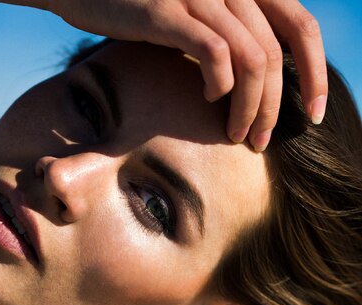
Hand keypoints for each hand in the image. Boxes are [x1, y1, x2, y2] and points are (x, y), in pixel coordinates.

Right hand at [0, 0, 328, 150]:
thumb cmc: (138, 6)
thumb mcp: (195, 15)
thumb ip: (229, 36)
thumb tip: (257, 86)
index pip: (301, 27)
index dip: (314, 73)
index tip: (313, 113)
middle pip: (277, 54)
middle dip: (276, 107)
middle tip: (261, 141)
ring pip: (252, 58)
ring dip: (250, 107)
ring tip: (237, 135)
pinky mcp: (168, 10)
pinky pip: (214, 52)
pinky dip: (220, 84)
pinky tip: (209, 99)